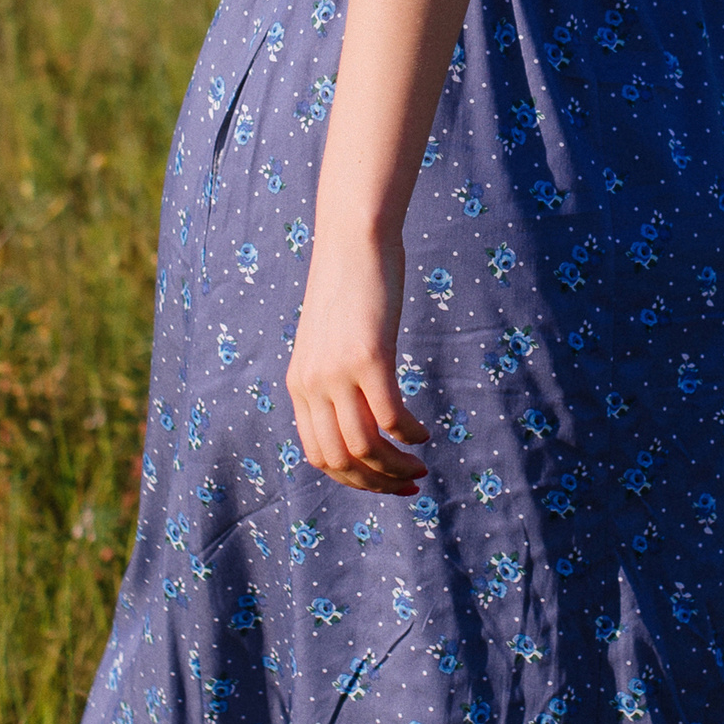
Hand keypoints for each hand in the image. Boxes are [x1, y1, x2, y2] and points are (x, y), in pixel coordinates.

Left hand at [288, 228, 426, 493]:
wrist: (353, 240)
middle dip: (377, 483)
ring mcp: (338, 372)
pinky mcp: (370, 357)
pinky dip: (410, 434)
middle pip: (341, 460)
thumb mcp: (330, 342)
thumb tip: (359, 412)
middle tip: (410, 483)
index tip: (385, 483)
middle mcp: (312, 385)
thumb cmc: (348, 288)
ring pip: (366, 447)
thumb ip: (334, 377)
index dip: (354, 481)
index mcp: (299, 385)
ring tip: (421, 465)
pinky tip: (424, 434)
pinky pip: (391, 416)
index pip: (318, 456)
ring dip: (397, 466)